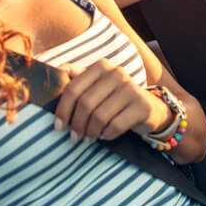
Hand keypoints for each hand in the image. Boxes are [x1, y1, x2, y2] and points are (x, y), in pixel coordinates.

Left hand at [54, 59, 170, 141]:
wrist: (148, 107)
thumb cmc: (114, 97)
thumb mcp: (96, 84)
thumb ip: (77, 76)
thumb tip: (57, 71)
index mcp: (101, 66)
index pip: (73, 89)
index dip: (63, 110)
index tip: (59, 126)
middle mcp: (116, 73)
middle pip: (85, 104)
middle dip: (76, 124)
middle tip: (74, 137)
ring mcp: (131, 88)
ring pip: (99, 116)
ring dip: (90, 132)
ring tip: (88, 138)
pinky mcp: (141, 105)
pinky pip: (115, 125)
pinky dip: (106, 134)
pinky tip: (104, 136)